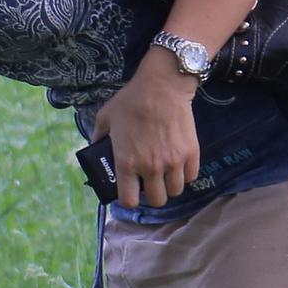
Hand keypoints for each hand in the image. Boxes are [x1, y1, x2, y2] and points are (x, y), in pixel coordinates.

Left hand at [89, 52, 201, 207]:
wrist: (162, 86)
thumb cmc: (130, 101)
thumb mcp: (104, 119)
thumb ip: (98, 138)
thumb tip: (96, 149)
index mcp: (126, 162)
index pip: (129, 200)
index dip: (128, 200)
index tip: (128, 192)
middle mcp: (151, 167)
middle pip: (157, 200)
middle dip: (151, 195)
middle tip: (147, 183)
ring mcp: (173, 161)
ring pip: (176, 191)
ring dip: (168, 186)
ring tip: (163, 175)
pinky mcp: (191, 153)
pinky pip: (191, 176)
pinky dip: (184, 175)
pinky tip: (177, 166)